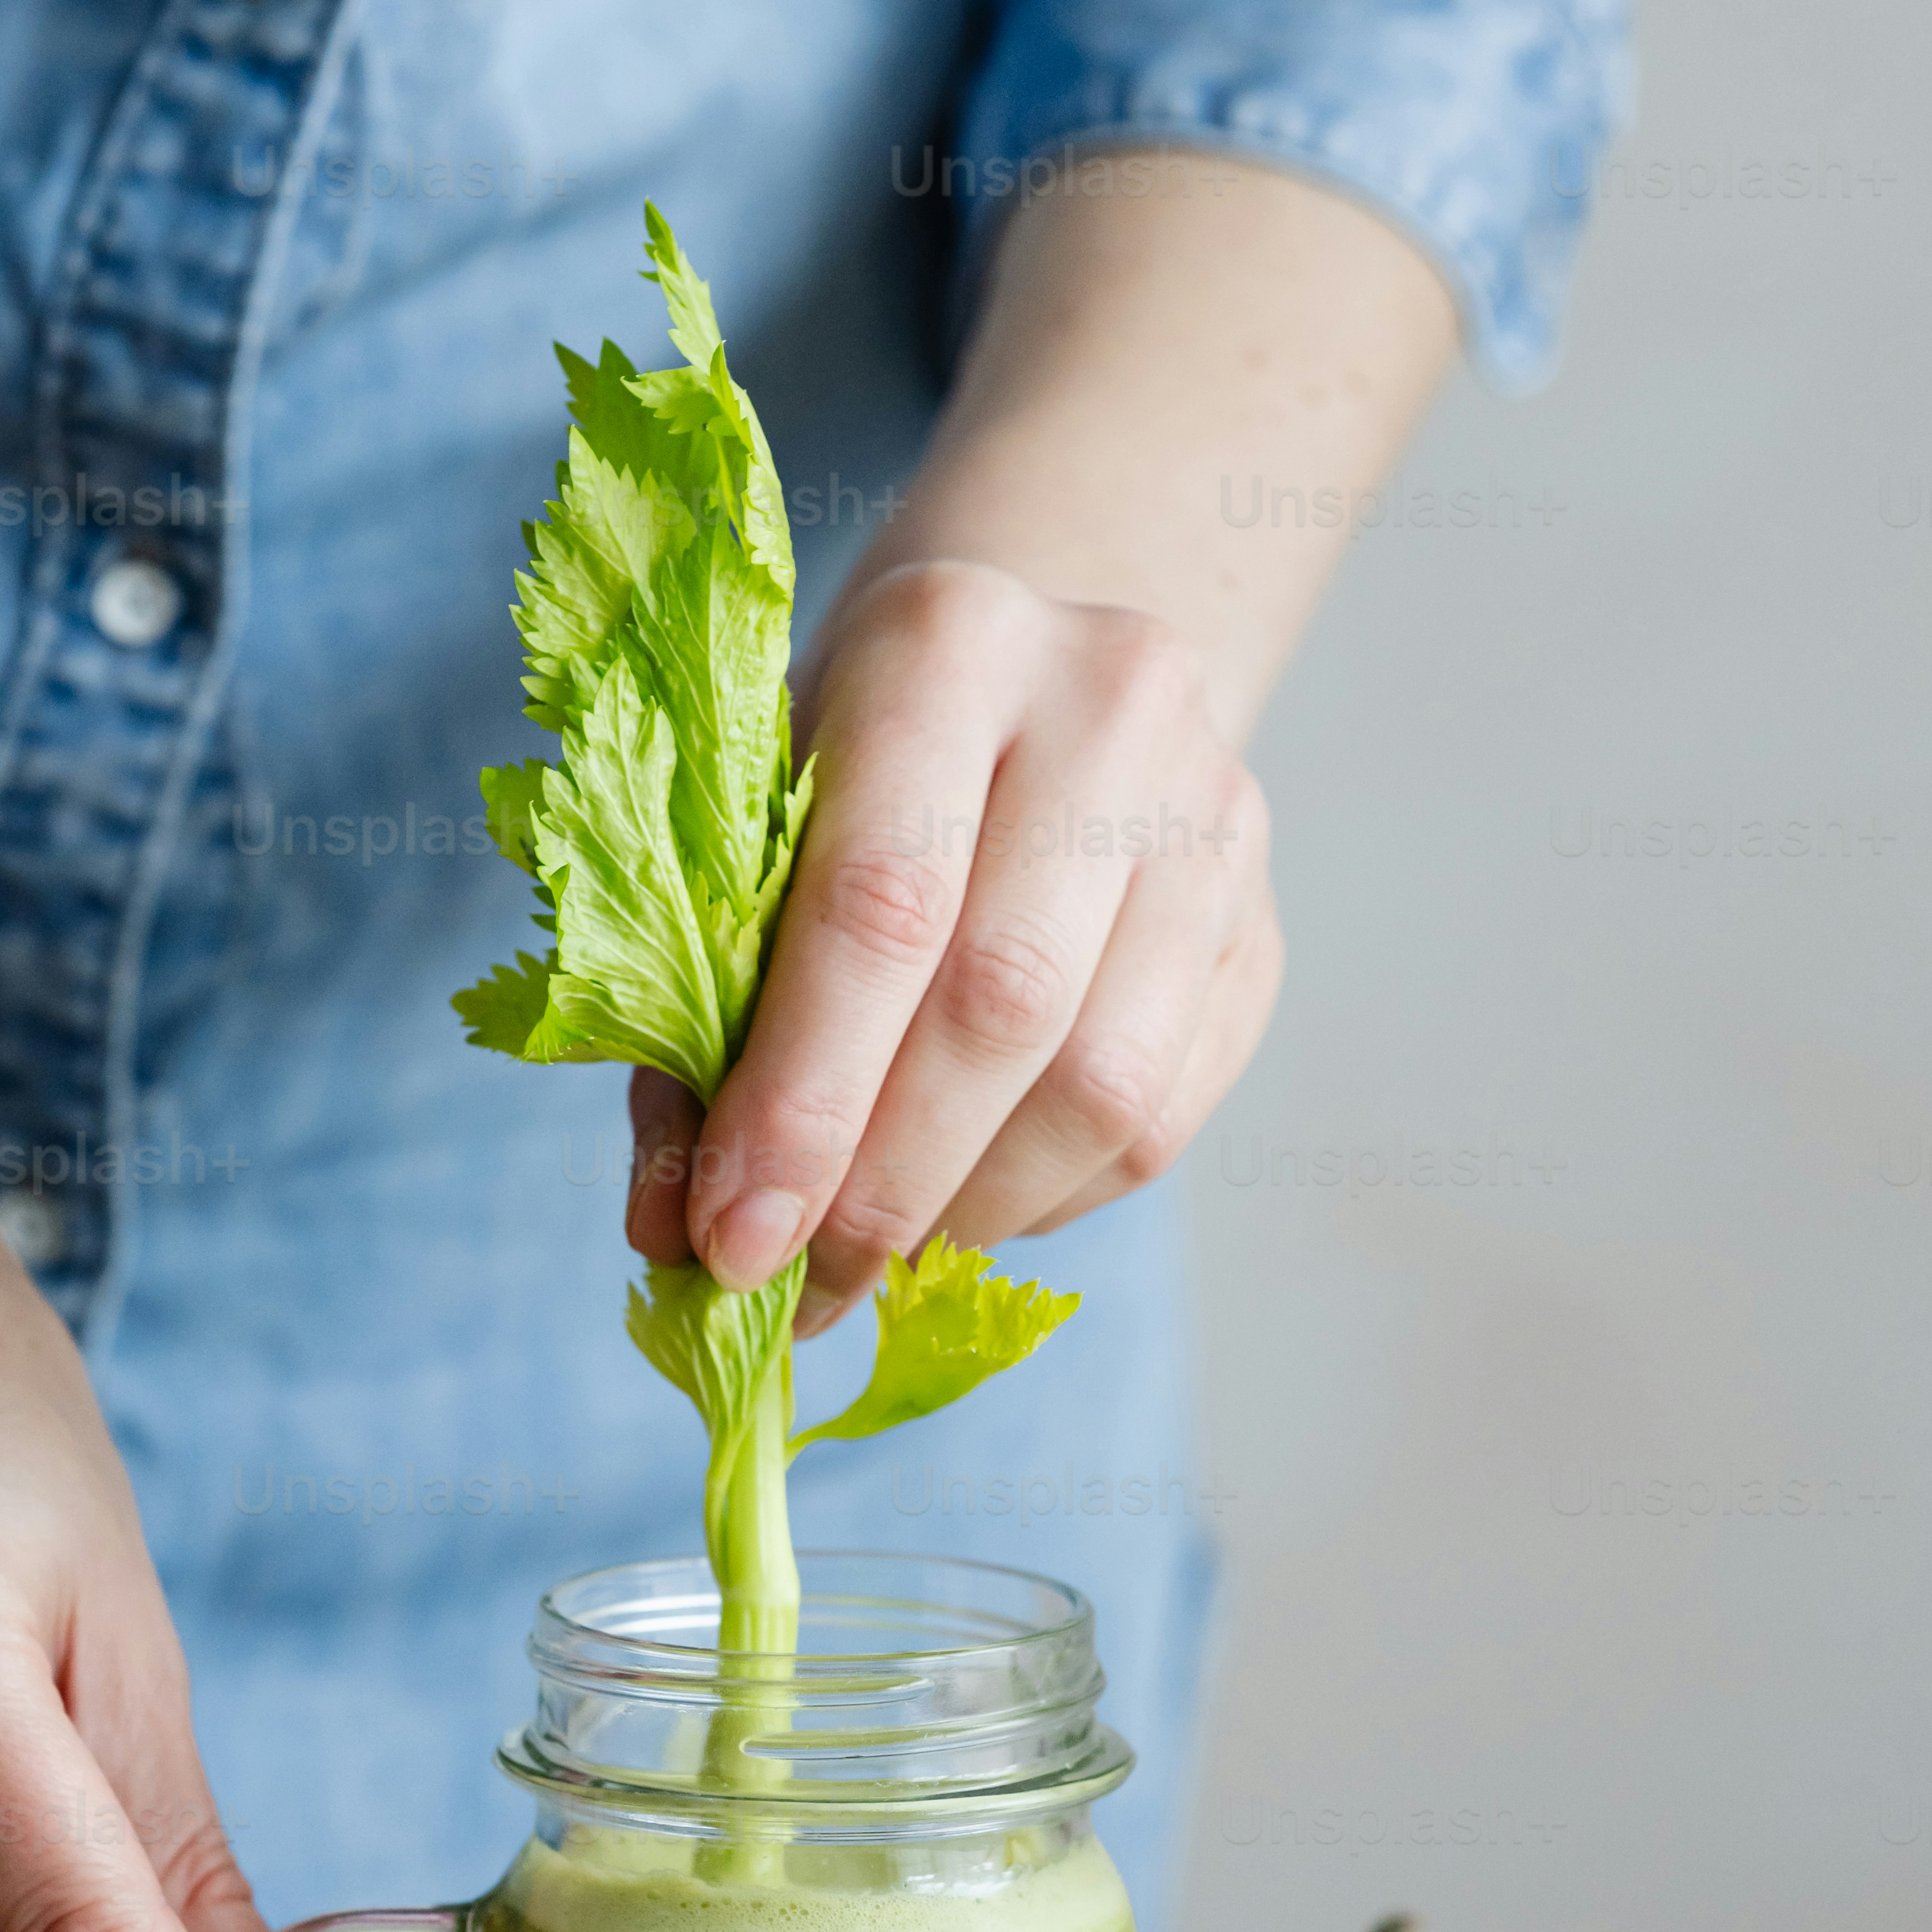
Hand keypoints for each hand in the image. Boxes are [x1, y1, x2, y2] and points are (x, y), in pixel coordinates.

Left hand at [627, 557, 1279, 1331]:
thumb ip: (698, 1013)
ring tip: (876, 1252)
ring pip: (1102, 1083)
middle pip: (1002, 1003)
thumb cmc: (848, 764)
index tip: (734, 1241)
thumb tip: (670, 1234)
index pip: (881, 905)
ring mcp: (1216, 814)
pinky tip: (966, 1198)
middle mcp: (1113, 706)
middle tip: (799, 1286)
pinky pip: (1163, 1119)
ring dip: (970, 1207)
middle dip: (883, 1182)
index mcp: (949, 645)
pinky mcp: (1261, 923)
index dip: (802, 1099)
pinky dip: (1046, 1197)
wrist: (1026, 677)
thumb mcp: (745, 830)